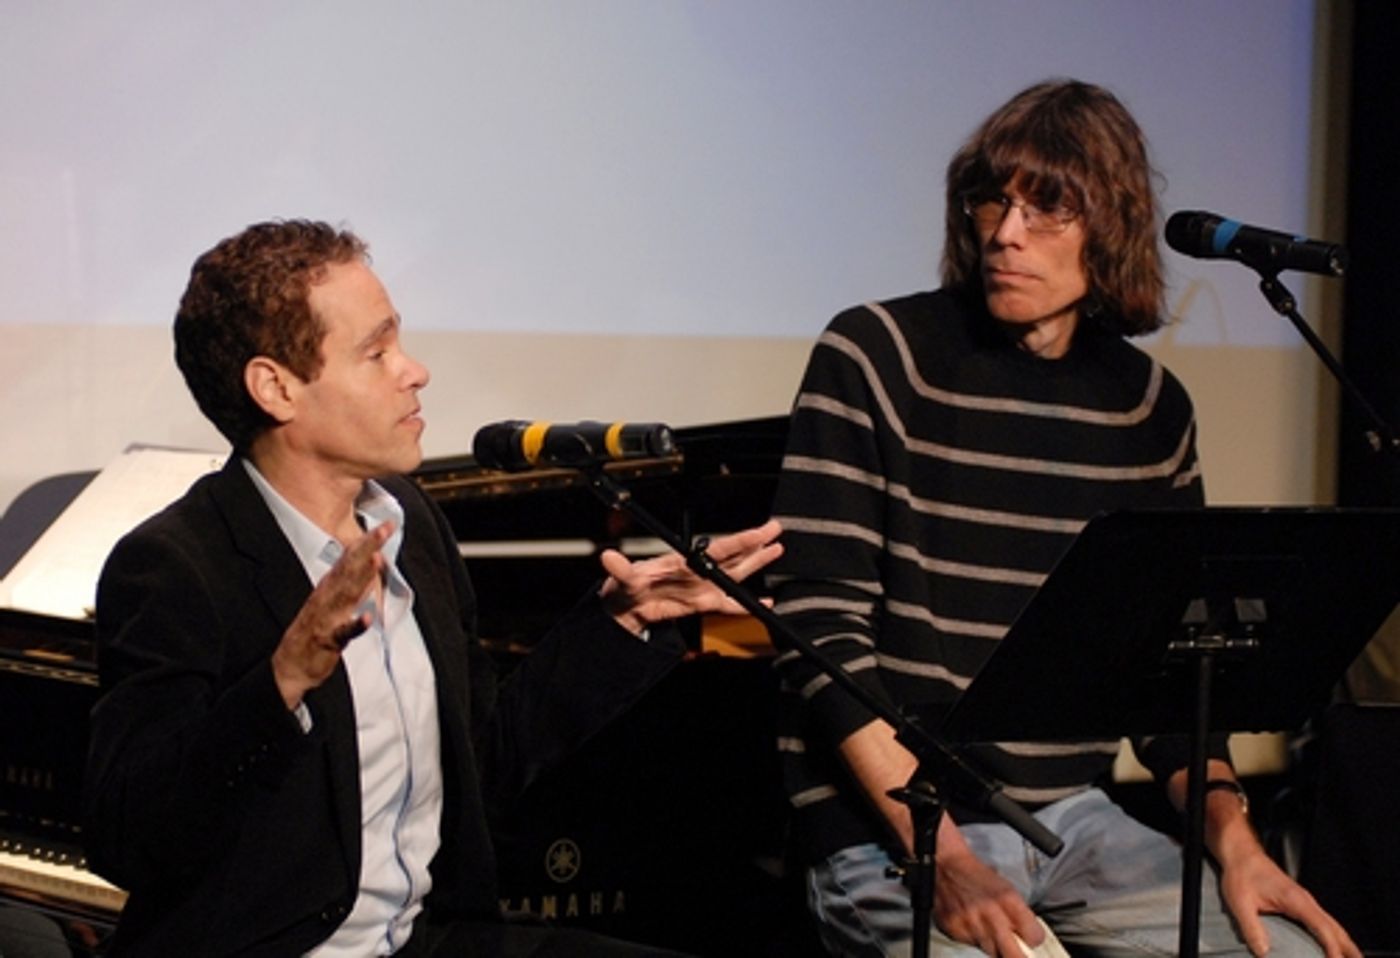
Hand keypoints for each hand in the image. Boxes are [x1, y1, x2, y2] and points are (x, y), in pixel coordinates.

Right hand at [270, 522, 389, 709]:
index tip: (386, 525)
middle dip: (367, 548)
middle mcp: (327, 597)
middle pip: (350, 568)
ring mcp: (326, 618)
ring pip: (347, 593)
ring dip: (362, 576)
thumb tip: (371, 559)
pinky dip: (355, 625)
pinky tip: (367, 617)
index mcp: (329, 587)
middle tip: (385, 529)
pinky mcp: (327, 640)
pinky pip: (343, 632)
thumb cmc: (315, 632)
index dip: (368, 541)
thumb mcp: (333, 601)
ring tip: (377, 559)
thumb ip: (351, 581)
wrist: (291, 667)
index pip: (350, 559)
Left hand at [597, 519, 781, 634]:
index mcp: (685, 562)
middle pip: (733, 556)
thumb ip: (620, 569)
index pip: (718, 549)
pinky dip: (746, 605)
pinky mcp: (702, 603)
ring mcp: (702, 587)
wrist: (625, 609)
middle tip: (776, 529)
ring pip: (736, 573)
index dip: (740, 541)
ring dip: (756, 563)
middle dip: (756, 544)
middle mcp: (698, 571)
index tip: (758, 532)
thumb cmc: (624, 588)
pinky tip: (764, 603)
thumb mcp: (622, 579)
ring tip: (776, 550)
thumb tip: (608, 557)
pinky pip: (729, 604)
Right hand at [934, 845, 1042, 957]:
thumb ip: (1019, 914)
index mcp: (1008, 900)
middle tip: (1016, 949)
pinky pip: (971, 944)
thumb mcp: (1006, 888)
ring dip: (994, 945)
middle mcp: (990, 914)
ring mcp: (971, 924)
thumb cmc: (976, 875)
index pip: (1033, 937)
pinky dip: (974, 939)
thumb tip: (1029, 937)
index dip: (1034, 939)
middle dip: (1017, 954)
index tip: (1031, 938)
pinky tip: (973, 924)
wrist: (945, 866)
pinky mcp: (954, 930)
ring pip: (992, 952)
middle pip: (1014, 955)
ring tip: (988, 927)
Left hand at [1217, 845, 1359, 957]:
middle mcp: (1305, 901)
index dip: (1332, 949)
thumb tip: (1262, 952)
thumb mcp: (1240, 902)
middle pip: (1336, 929)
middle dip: (1348, 949)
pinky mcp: (1300, 904)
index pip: (1323, 928)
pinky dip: (1333, 937)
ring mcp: (1305, 902)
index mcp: (1296, 900)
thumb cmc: (1242, 874)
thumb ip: (1251, 928)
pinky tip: (1332, 948)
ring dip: (1344, 944)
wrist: (1242, 855)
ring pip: (1332, 926)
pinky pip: (1323, 923)